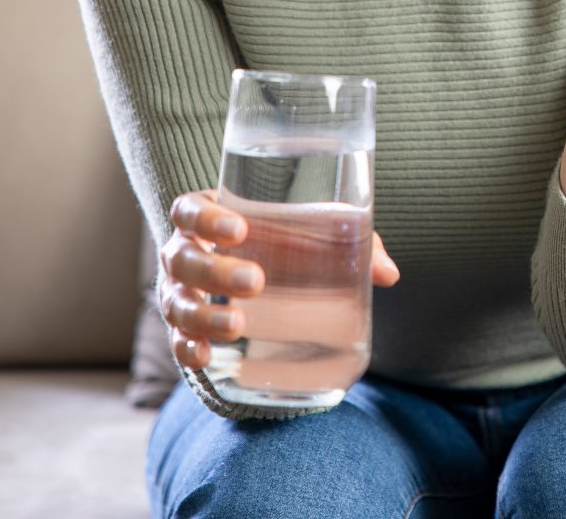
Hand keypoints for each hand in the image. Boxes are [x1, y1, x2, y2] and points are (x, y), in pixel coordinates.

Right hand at [157, 187, 400, 370]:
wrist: (253, 281)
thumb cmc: (284, 245)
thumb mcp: (312, 236)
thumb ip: (348, 245)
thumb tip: (389, 274)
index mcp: (209, 219)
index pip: (189, 210)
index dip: (206, 218)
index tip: (240, 230)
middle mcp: (185, 253)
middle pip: (181, 257)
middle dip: (215, 270)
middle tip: (256, 281)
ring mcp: (180, 293)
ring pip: (176, 301)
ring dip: (204, 314)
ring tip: (237, 324)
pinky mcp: (185, 329)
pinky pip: (176, 340)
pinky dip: (187, 348)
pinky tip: (206, 356)